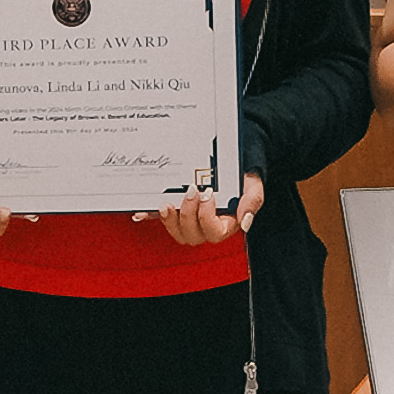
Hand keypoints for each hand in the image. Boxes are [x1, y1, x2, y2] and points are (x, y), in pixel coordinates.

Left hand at [149, 174, 268, 250]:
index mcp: (227, 222)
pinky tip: (140, 213)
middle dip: (188, 215)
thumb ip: (252, 201)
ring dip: (169, 220)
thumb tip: (244, 223)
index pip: (214, 232)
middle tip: (190, 191)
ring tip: (166, 203)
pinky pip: (162, 218)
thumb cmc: (243, 173)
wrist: (234, 158)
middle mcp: (207, 224)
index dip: (207, 218)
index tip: (209, 195)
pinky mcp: (177, 208)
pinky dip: (150, 216)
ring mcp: (190, 218)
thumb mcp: (253, 184)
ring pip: (177, 231)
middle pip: (192, 235)